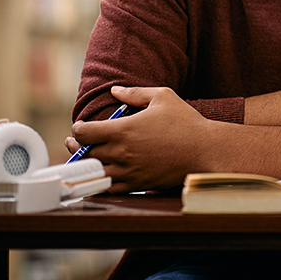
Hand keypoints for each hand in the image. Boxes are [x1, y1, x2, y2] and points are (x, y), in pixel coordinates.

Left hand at [69, 86, 209, 192]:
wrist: (204, 150)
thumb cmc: (185, 122)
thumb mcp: (162, 97)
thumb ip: (135, 93)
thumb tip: (115, 91)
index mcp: (123, 130)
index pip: (84, 132)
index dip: (78, 129)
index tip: (81, 127)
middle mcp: (121, 152)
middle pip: (85, 153)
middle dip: (77, 147)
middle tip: (76, 143)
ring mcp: (128, 171)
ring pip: (95, 172)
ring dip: (87, 165)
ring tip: (86, 159)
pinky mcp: (137, 184)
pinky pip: (109, 188)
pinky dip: (101, 183)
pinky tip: (102, 175)